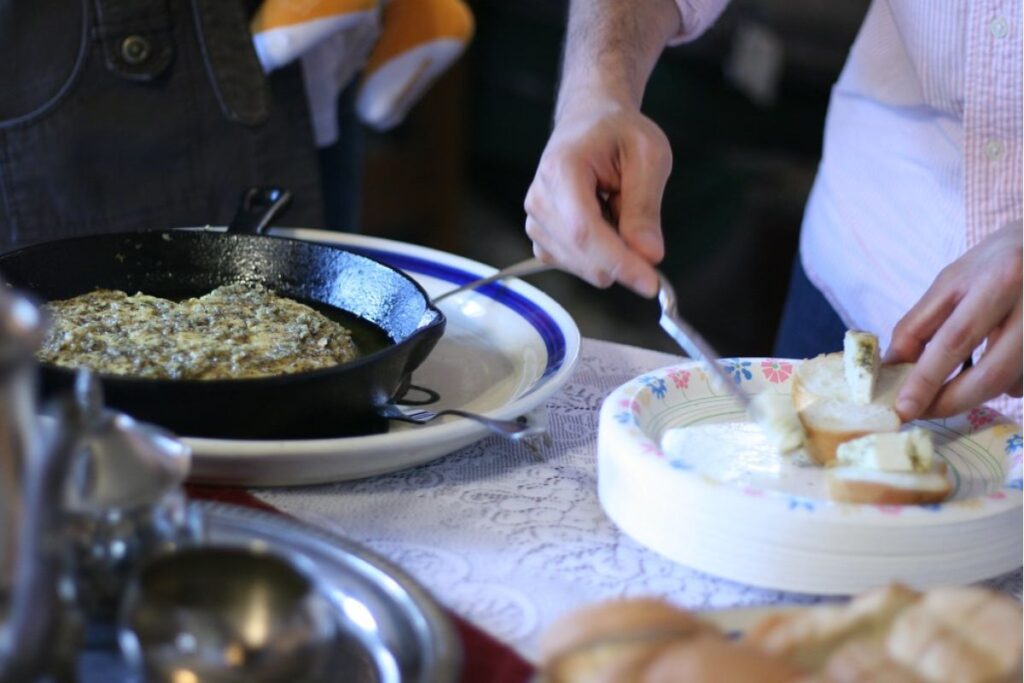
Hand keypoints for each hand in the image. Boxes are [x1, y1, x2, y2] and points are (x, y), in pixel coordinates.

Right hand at [524, 98, 671, 297]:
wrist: (589, 121)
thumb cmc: (619, 133)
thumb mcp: (648, 156)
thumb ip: (645, 208)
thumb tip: (648, 256)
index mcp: (562, 170)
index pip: (584, 231)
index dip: (618, 263)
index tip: (652, 284)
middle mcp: (540, 199)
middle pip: (584, 255)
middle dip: (624, 259)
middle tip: (648, 233)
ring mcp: (536, 221)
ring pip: (584, 267)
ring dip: (613, 251)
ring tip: (618, 209)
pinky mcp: (542, 237)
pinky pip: (578, 266)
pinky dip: (601, 255)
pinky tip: (607, 223)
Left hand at [885, 222, 1022, 419]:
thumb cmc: (997, 261)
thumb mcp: (951, 281)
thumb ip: (919, 324)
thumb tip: (891, 367)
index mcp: (1000, 281)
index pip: (956, 340)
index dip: (927, 378)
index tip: (904, 408)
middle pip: (991, 374)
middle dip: (952, 402)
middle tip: (923, 413)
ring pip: (1012, 384)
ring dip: (978, 392)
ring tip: (957, 378)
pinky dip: (1004, 384)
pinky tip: (996, 361)